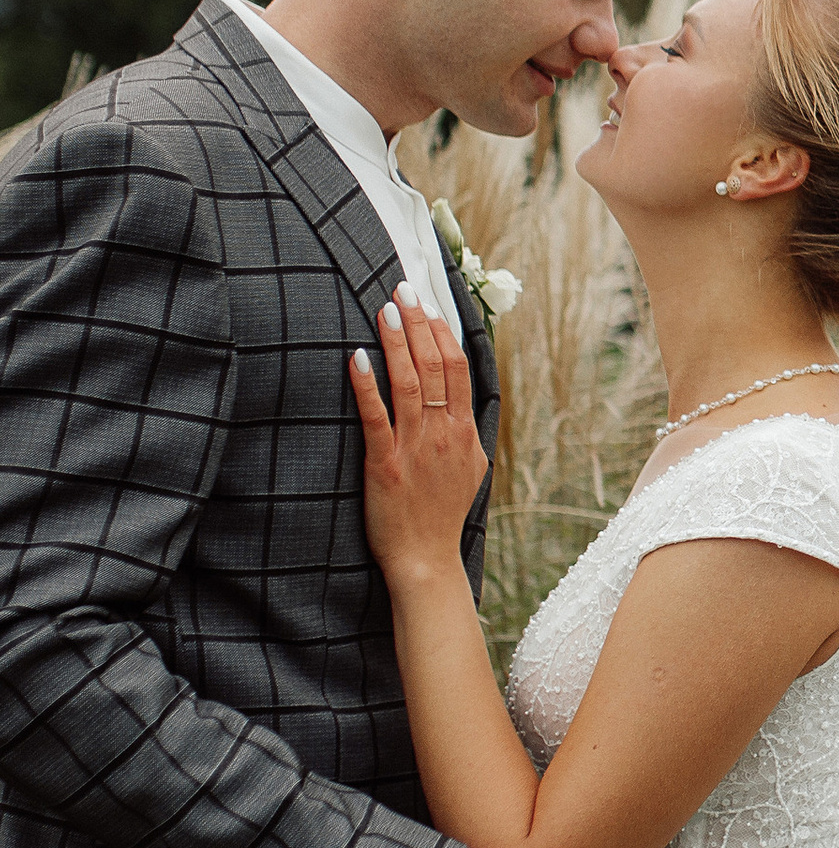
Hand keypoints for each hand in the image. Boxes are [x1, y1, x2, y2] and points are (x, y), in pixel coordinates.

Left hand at [350, 288, 487, 586]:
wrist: (426, 558)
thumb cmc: (442, 515)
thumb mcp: (471, 469)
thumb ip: (466, 432)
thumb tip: (461, 402)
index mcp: (464, 431)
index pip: (457, 369)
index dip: (442, 332)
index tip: (428, 304)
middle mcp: (443, 432)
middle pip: (434, 365)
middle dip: (419, 323)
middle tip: (404, 289)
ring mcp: (415, 446)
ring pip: (408, 382)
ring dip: (397, 341)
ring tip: (386, 309)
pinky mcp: (385, 462)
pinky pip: (376, 415)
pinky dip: (367, 384)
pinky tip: (358, 357)